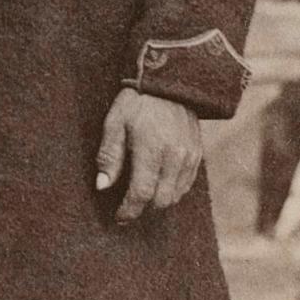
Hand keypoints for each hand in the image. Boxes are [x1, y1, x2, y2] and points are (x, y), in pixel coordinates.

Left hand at [96, 86, 203, 223]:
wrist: (170, 81)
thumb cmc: (137, 101)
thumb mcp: (115, 123)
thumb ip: (109, 156)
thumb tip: (102, 186)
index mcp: (152, 150)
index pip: (141, 194)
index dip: (129, 211)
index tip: (119, 218)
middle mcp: (175, 157)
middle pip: (161, 200)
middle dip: (143, 209)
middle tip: (128, 208)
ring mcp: (189, 157)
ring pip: (175, 196)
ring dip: (158, 201)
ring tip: (141, 196)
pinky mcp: (198, 154)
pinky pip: (186, 185)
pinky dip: (172, 190)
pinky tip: (158, 184)